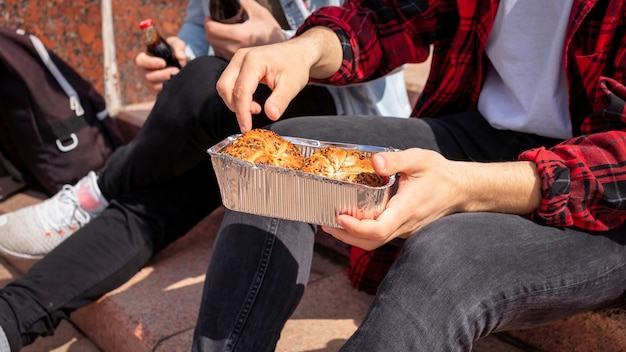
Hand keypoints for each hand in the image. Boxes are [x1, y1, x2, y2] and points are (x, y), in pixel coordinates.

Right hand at [134, 36, 186, 93]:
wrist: (179, 64)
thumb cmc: (173, 52)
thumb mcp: (176, 44)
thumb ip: (178, 47)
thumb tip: (180, 57)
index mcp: (145, 59)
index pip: (140, 61)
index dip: (150, 63)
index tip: (163, 63)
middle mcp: (145, 72)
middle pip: (148, 76)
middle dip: (163, 74)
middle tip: (176, 71)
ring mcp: (150, 83)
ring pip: (155, 86)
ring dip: (167, 82)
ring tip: (178, 76)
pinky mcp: (157, 91)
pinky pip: (161, 93)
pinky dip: (169, 89)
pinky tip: (176, 83)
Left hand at [205, 0, 284, 59]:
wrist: (281, 54)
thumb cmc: (271, 34)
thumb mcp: (260, 13)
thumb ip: (244, 2)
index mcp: (239, 35)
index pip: (212, 29)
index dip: (209, 21)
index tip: (212, 16)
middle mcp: (234, 49)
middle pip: (210, 38)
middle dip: (210, 28)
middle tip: (216, 22)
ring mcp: (233, 58)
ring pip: (213, 46)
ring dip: (214, 37)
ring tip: (225, 31)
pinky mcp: (234, 64)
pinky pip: (219, 53)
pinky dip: (220, 46)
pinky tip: (229, 40)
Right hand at [216, 27, 342, 131]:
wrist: (297, 52)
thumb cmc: (295, 65)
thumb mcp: (292, 85)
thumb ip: (280, 100)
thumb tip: (271, 115)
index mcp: (254, 60)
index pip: (241, 90)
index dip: (242, 112)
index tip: (246, 128)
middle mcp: (241, 57)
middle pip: (225, 87)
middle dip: (236, 107)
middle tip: (256, 114)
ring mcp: (237, 59)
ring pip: (224, 86)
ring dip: (235, 102)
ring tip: (256, 107)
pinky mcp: (237, 64)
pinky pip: (228, 83)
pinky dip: (236, 96)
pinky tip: (252, 102)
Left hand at [322, 149, 542, 249]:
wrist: (461, 189)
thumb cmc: (440, 173)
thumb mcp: (420, 159)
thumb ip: (397, 159)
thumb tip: (375, 162)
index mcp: (407, 209)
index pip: (379, 229)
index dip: (357, 228)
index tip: (339, 217)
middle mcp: (405, 224)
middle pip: (371, 241)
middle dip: (345, 236)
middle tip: (324, 223)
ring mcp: (404, 229)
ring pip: (375, 241)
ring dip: (351, 236)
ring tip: (330, 223)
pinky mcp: (403, 227)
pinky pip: (381, 235)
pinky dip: (362, 232)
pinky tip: (349, 219)